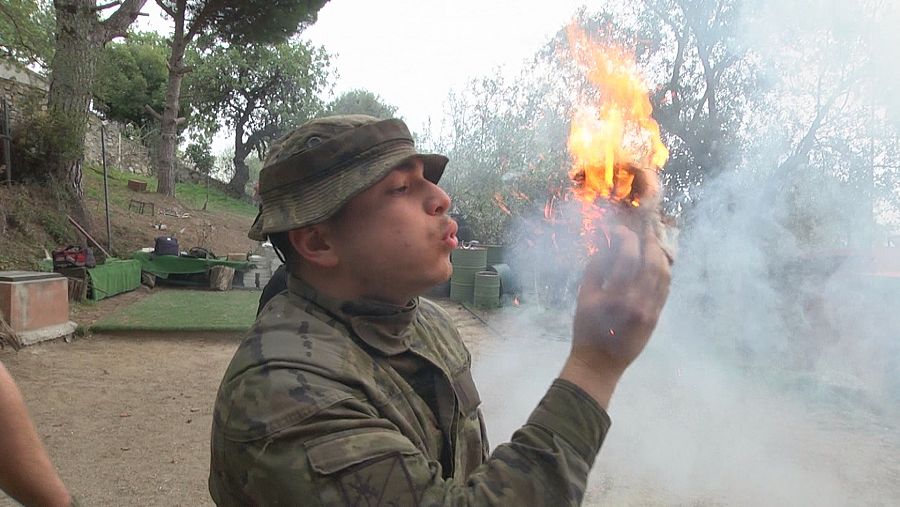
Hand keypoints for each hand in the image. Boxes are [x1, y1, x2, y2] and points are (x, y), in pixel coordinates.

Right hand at [560, 225, 670, 408]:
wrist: (600, 363)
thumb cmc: (586, 329)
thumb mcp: (584, 296)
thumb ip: (595, 268)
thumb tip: (606, 243)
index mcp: (615, 294)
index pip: (627, 255)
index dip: (624, 236)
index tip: (617, 230)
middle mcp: (637, 299)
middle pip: (652, 261)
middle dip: (649, 240)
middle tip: (643, 229)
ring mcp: (650, 308)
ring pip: (664, 273)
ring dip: (659, 254)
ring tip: (651, 243)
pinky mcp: (657, 316)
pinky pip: (665, 288)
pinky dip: (662, 271)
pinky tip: (656, 263)